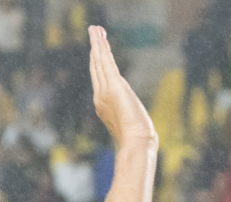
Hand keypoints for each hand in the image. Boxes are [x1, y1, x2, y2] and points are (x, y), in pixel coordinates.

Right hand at [89, 26, 156, 149]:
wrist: (135, 142)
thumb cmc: (136, 139)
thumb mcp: (130, 125)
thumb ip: (127, 117)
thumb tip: (136, 122)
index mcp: (102, 104)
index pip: (99, 77)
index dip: (97, 61)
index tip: (97, 48)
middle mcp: (99, 96)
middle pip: (96, 66)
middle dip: (95, 48)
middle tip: (93, 31)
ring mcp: (105, 91)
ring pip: (99, 62)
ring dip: (97, 44)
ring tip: (95, 29)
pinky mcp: (114, 86)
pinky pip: (106, 63)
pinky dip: (102, 49)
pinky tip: (100, 38)